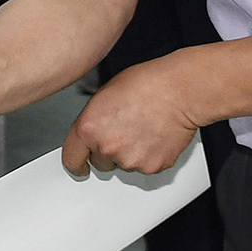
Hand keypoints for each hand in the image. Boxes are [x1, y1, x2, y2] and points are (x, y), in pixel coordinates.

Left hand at [59, 57, 200, 176]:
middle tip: (123, 131)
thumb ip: (93, 119)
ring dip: (130, 153)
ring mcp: (129, 160)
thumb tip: (92, 128)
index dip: (77, 163)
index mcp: (89, 128)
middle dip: (108, 152)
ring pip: (124, 165)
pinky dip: (149, 156)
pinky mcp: (151, 166)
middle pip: (100, 163)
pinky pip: (145, 166)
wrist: (179, 91)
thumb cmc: (147, 84)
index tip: (80, 166)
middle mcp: (107, 147)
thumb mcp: (105, 94)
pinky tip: (153, 135)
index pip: (72, 159)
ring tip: (142, 128)